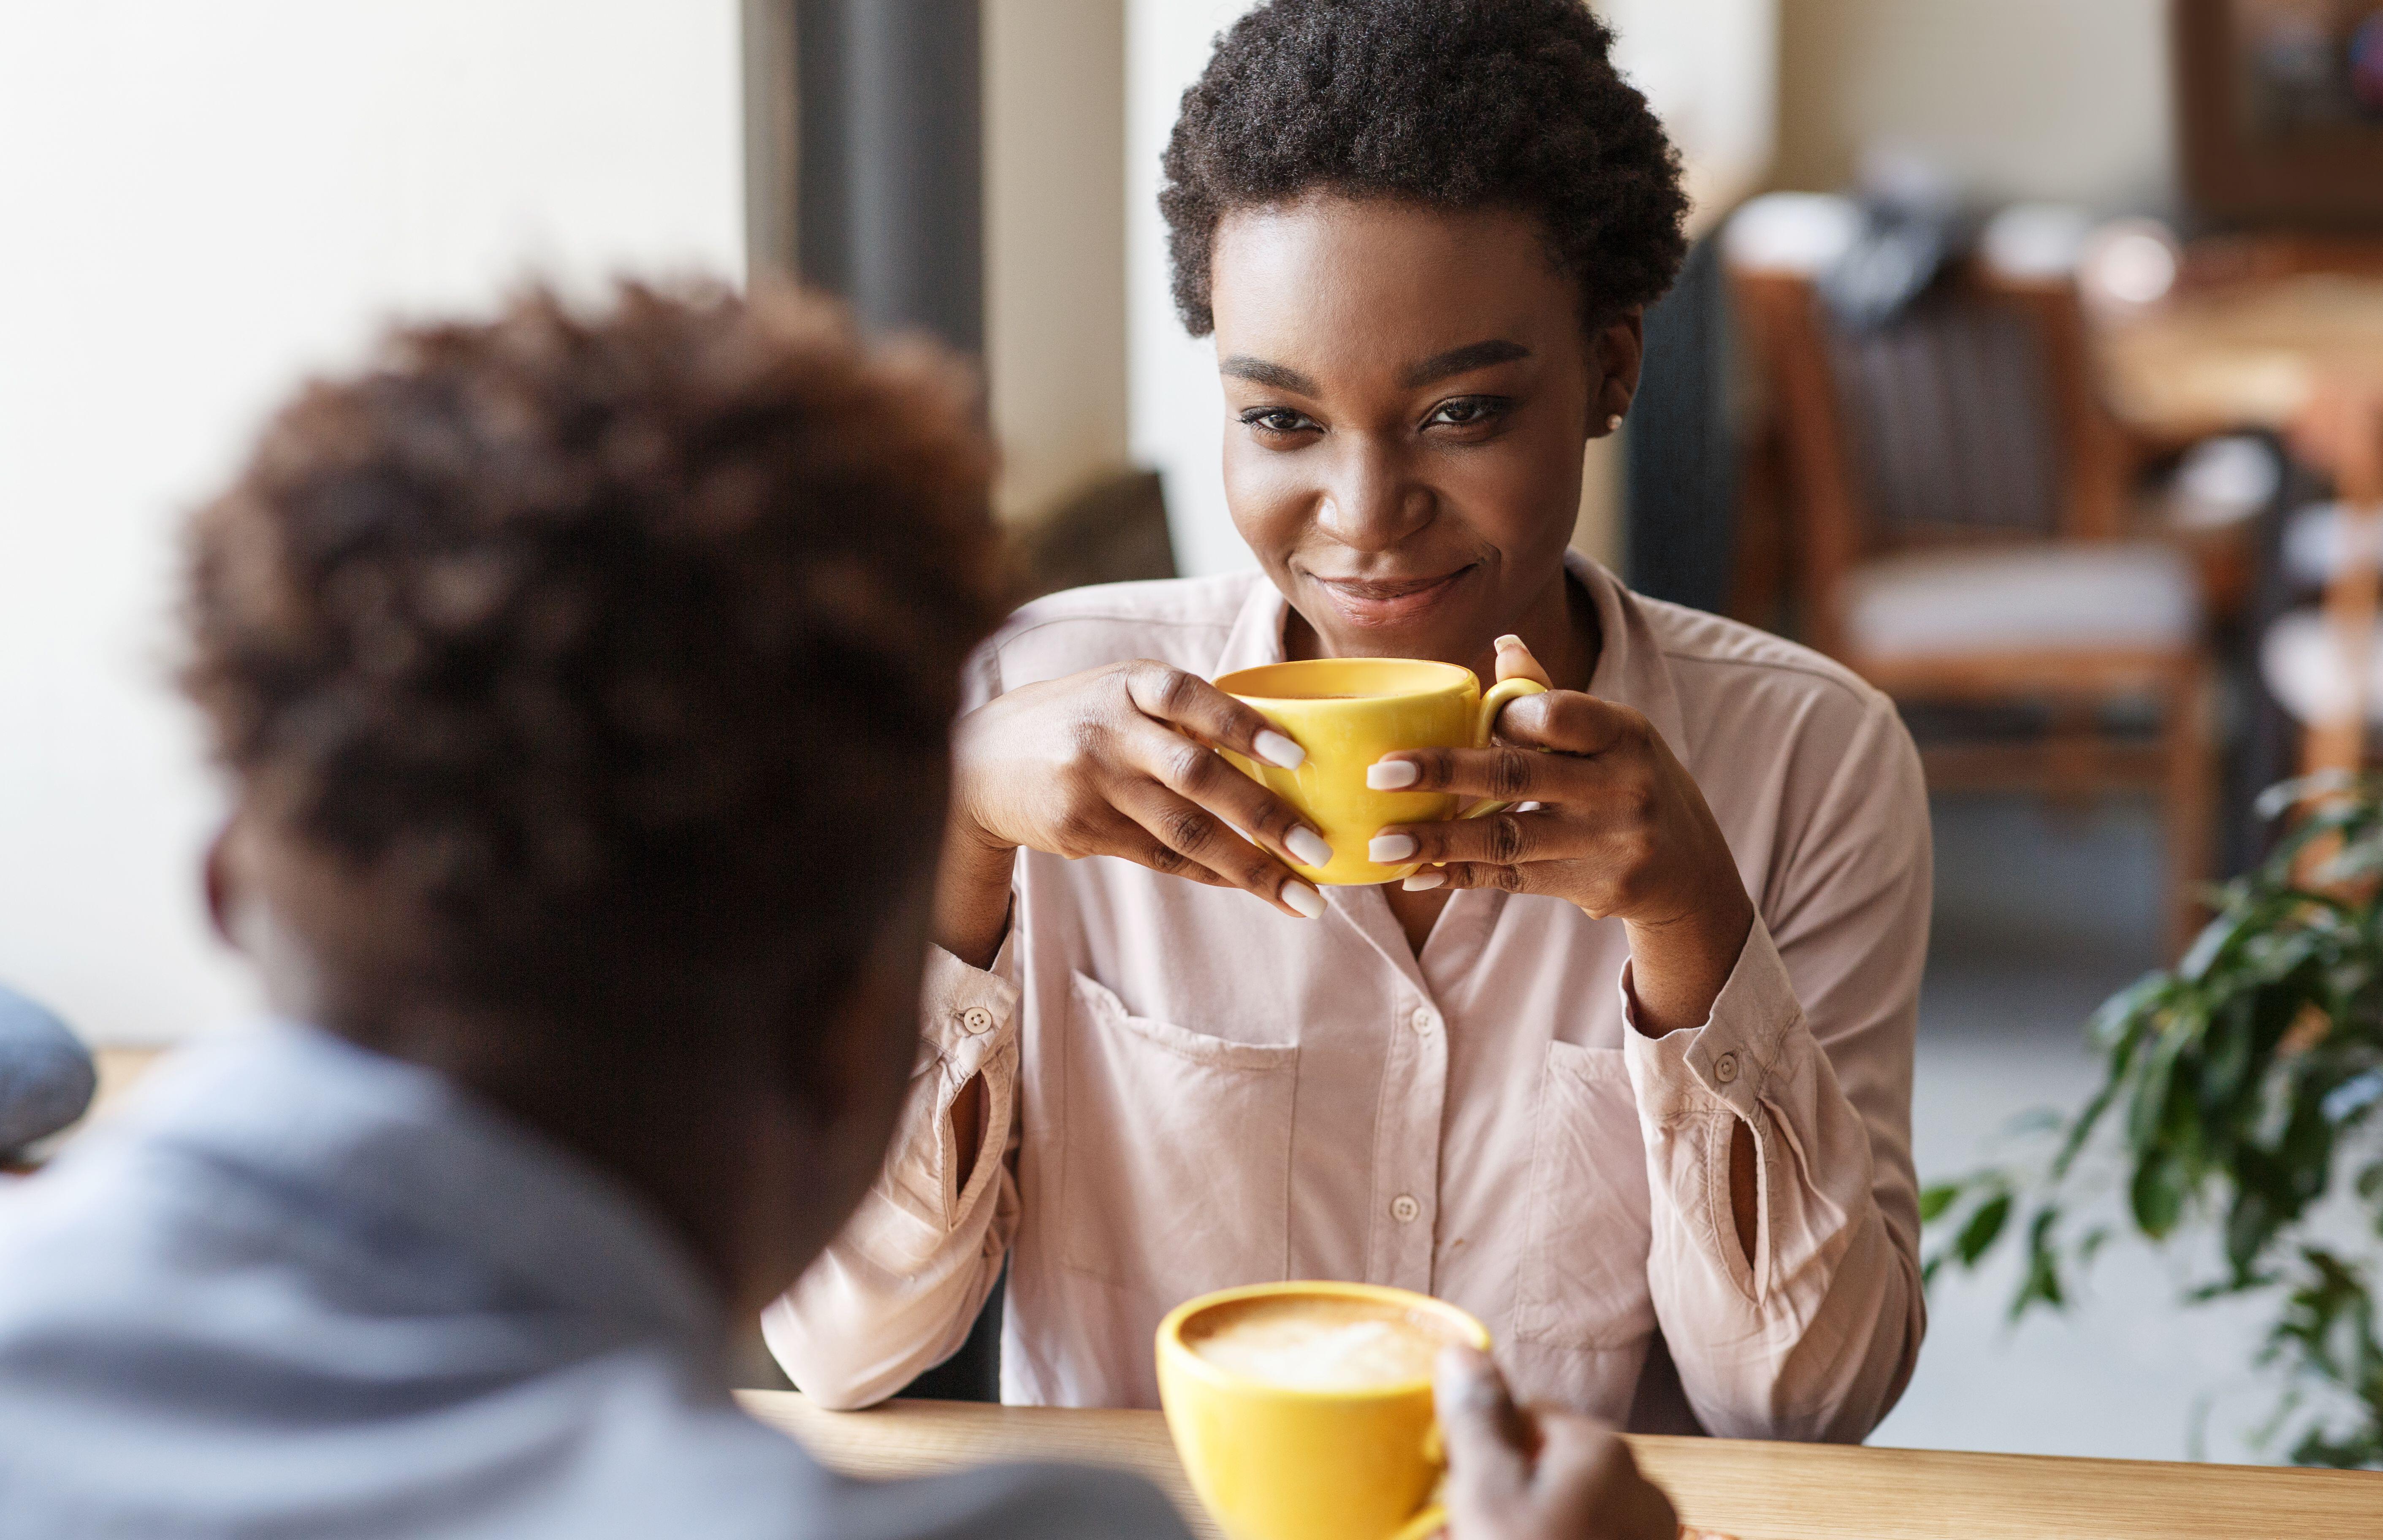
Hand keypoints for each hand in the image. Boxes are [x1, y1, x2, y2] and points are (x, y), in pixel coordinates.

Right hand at [935, 660, 1333, 965]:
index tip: (1298, 755)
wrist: (978, 760)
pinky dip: (1213, 873)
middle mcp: (1110, 732)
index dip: (1243, 726)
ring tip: (1302, 897)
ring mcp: (1094, 784)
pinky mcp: (1083, 829)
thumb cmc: (1079, 718)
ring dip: (1250, 868)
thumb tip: (1280, 746)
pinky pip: (1162, 858)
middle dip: (1264, 817)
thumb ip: (1184, 711)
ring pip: (1184, 833)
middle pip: (1196, 776)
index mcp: (1128, 684)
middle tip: (1319, 850)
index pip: (1191, 699)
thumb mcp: (1121, 691)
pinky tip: (1252, 886)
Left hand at [1367, 636, 1752, 1034]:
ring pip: (1508, 837)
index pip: (1556, 715)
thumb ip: (1552, 698)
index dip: (1502, 717)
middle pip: (1518, 776)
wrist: (1690, 871)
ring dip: (1439, 840)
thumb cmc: (1630, 782)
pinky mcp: (1596, 887)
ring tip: (1382, 842)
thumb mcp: (1611, 735)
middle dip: (1445, 773)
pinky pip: (1514, 880)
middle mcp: (1622, 786)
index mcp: (1624, 734)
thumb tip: (1504, 644)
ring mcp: (1610, 842)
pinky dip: (1461, 876)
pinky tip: (1417, 875)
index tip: (1451, 724)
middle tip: (1382, 772)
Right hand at [1437, 1345, 1678, 1539]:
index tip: (1450, 1483)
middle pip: (1547, 1465)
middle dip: (1504, 1492)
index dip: (1478, 1443)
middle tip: (1465, 1528)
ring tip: (1493, 1539)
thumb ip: (1478, 1420)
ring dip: (1529, 1524)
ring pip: (1568, 1510)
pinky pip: (1591, 1537)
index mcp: (1599, 1447)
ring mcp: (1649, 1534)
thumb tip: (1465, 1349)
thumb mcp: (1486, 1496)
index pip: (1525, 1411)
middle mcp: (1638, 1483)